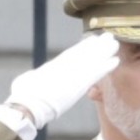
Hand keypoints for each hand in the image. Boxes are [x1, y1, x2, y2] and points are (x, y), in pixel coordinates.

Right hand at [1, 33, 121, 131]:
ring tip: (114, 43)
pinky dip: (106, 67)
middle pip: (84, 53)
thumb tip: (30, 79)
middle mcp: (65, 67)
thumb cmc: (23, 95)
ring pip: (92, 59)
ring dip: (104, 51)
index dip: (82, 48)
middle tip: (107, 37)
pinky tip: (116, 61)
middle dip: (96, 45)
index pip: (71, 55)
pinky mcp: (79, 84)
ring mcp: (72, 74)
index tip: (91, 41)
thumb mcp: (28, 83)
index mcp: (53, 67)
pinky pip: (96, 73)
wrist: (29, 103)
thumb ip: (34, 79)